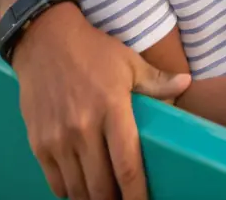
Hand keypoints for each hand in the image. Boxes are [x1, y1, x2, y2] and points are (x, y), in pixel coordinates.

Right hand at [12, 2, 189, 199]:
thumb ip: (156, 81)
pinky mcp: (39, 144)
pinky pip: (56, 183)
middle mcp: (83, 129)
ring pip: (78, 190)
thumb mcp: (128, 61)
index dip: (136, 194)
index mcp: (112, 109)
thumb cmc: (93, 51)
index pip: (127, 165)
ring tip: (107, 197)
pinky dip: (70, 192)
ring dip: (93, 199)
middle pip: (101, 186)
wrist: (45, 41)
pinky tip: (82, 188)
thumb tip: (186, 83)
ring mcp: (58, 139)